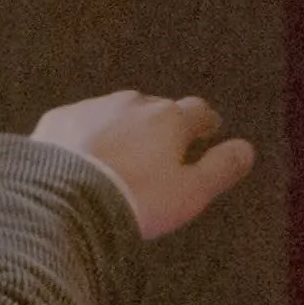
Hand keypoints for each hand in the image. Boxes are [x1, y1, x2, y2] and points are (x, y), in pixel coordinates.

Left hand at [35, 91, 254, 241]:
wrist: (62, 201)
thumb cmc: (136, 199)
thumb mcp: (190, 193)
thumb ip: (221, 169)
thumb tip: (246, 149)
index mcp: (170, 119)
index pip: (198, 111)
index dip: (205, 123)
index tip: (207, 131)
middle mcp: (132, 103)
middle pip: (155, 109)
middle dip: (160, 127)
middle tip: (159, 154)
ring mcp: (92, 108)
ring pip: (115, 114)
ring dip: (121, 131)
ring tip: (118, 161)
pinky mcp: (58, 120)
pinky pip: (78, 124)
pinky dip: (84, 138)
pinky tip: (79, 162)